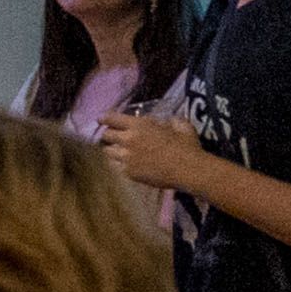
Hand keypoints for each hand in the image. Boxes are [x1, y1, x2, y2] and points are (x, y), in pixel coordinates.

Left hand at [90, 108, 207, 192]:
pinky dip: (118, 164)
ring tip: (117, 152)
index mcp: (138, 125)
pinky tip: (125, 164)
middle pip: (106, 135)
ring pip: (107, 152)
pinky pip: (115, 167)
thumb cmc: (186, 146)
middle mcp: (128, 140)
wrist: (189, 170)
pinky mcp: (128, 173)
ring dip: (111, 150)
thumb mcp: (180, 125)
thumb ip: (169, 121)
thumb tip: (166, 122)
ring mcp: (126, 158)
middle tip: (112, 137)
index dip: (105, 118)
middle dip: (108, 135)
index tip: (101, 119)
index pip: (111, 118)